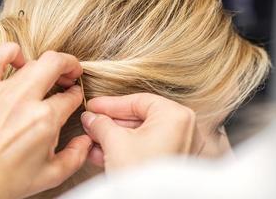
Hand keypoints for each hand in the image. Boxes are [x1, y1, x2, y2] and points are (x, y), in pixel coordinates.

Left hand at [0, 43, 91, 198]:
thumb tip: (86, 140)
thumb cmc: (5, 181)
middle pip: (54, 64)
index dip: (76, 96)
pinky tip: (18, 58)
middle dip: (69, 65)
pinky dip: (10, 52)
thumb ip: (76, 155)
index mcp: (44, 120)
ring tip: (48, 72)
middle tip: (71, 74)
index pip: (70, 96)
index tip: (74, 98)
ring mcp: (1, 93)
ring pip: (32, 63)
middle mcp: (24, 101)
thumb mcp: (51, 175)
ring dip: (46, 65)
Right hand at [81, 93, 204, 170]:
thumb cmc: (141, 174)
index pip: (138, 100)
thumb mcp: (114, 142)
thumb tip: (91, 117)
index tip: (93, 107)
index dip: (110, 104)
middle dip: (110, 124)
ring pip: (142, 136)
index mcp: (175, 115)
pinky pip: (147, 149)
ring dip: (114, 139)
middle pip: (140, 118)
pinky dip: (126, 150)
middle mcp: (184, 129)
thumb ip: (101, 124)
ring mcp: (182, 147)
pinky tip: (102, 155)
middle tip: (91, 124)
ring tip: (92, 142)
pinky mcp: (173, 164)